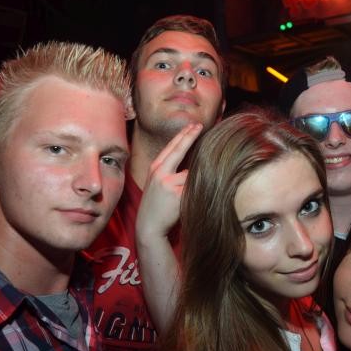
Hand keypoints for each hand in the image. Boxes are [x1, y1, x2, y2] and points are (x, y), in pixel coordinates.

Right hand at [136, 123, 202, 239]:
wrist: (149, 225)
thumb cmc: (156, 204)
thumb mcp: (158, 183)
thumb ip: (170, 170)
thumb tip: (190, 162)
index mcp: (156, 168)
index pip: (172, 147)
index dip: (183, 135)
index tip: (193, 125)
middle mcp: (161, 172)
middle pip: (179, 149)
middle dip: (190, 136)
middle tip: (200, 125)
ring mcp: (169, 182)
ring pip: (190, 174)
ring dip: (191, 181)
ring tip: (181, 195)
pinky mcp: (177, 193)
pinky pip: (193, 187)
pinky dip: (194, 191)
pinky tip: (183, 201)